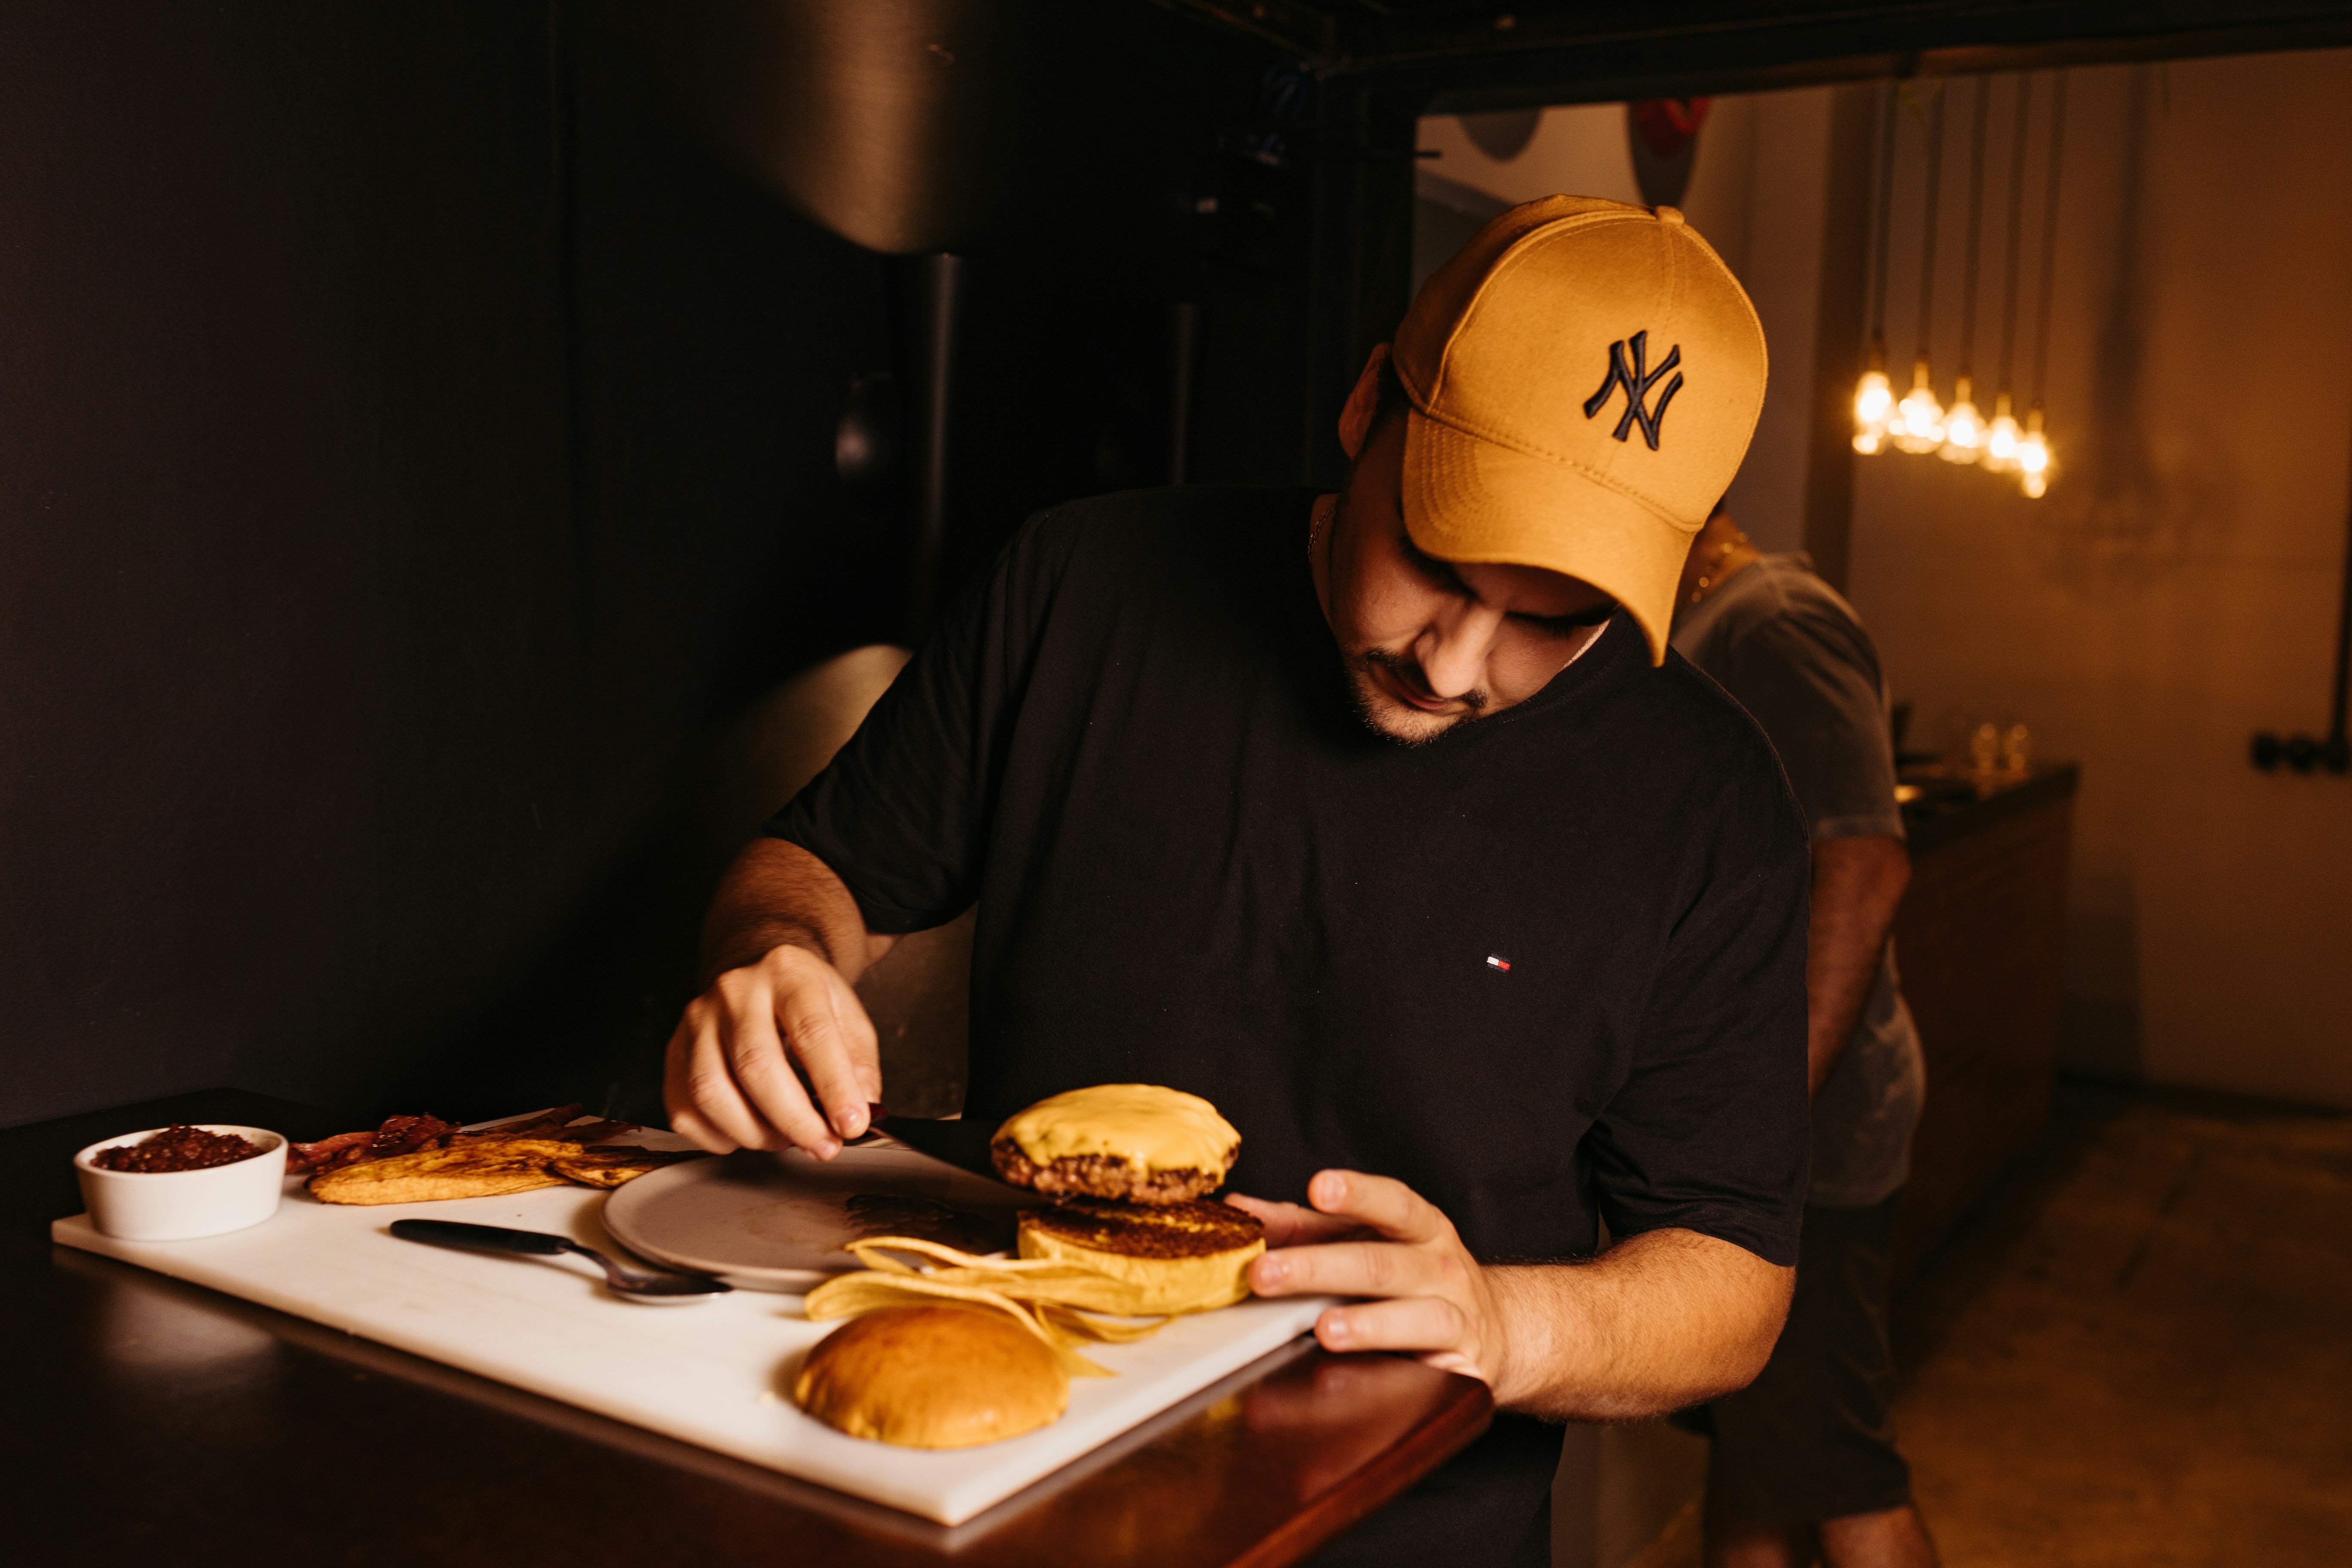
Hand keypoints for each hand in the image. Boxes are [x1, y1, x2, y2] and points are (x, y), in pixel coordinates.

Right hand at [662, 943, 880, 1158]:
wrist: (758, 973)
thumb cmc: (806, 1001)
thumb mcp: (848, 1017)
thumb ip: (859, 1066)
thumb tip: (858, 1116)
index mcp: (788, 973)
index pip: (811, 1033)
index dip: (833, 1086)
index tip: (852, 1125)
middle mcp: (736, 991)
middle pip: (755, 1065)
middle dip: (794, 1120)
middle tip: (823, 1146)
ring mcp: (697, 1020)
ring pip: (712, 1092)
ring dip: (755, 1133)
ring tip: (785, 1139)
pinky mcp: (673, 1051)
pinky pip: (684, 1110)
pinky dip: (719, 1138)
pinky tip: (747, 1133)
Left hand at [1230, 1170, 1523, 1396]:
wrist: (1490, 1328)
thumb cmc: (1412, 1276)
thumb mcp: (1369, 1241)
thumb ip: (1307, 1227)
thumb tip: (1240, 1212)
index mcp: (1420, 1227)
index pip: (1392, 1203)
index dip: (1357, 1193)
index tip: (1317, 1187)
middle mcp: (1441, 1266)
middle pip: (1381, 1264)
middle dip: (1320, 1268)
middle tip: (1265, 1273)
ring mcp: (1457, 1316)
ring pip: (1416, 1316)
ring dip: (1367, 1325)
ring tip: (1325, 1329)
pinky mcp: (1464, 1367)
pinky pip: (1433, 1372)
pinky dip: (1397, 1374)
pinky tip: (1363, 1378)